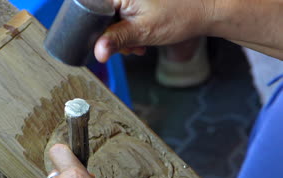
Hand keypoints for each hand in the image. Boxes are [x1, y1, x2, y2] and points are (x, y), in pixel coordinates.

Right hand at [94, 0, 213, 61]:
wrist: (205, 10)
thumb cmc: (181, 15)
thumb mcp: (143, 31)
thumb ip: (116, 40)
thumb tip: (97, 51)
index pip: (93, 13)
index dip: (98, 33)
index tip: (107, 44)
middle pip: (103, 18)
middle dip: (114, 36)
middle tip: (129, 46)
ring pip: (113, 20)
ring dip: (123, 36)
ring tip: (139, 42)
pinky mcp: (137, 2)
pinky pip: (124, 17)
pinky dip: (130, 30)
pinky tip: (141, 36)